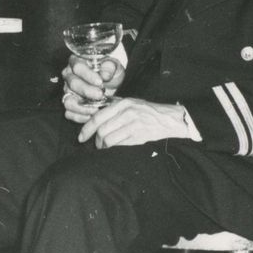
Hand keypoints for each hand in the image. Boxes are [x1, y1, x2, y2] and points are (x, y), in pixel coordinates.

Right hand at [59, 41, 128, 120]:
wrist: (110, 81)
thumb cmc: (109, 71)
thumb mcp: (113, 65)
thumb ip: (109, 67)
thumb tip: (105, 75)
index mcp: (76, 62)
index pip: (78, 67)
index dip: (88, 75)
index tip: (100, 82)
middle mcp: (68, 76)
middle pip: (73, 84)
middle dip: (87, 91)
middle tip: (101, 95)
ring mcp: (67, 91)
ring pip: (68, 100)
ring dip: (82, 107)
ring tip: (96, 108)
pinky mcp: (70, 104)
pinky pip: (69, 113)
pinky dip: (80, 116)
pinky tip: (92, 115)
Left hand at [77, 96, 196, 148]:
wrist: (171, 119)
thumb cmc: (149, 112)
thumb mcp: (131, 104)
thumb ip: (115, 110)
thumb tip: (95, 121)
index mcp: (122, 104)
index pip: (97, 117)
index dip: (86, 129)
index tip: (81, 137)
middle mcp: (126, 113)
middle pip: (101, 130)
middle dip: (95, 140)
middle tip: (96, 145)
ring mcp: (133, 124)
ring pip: (108, 138)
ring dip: (104, 146)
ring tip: (105, 147)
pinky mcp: (139, 135)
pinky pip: (120, 144)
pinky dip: (114, 148)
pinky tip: (115, 148)